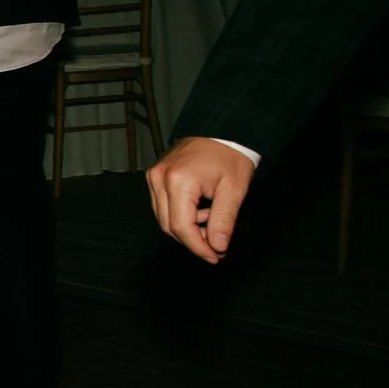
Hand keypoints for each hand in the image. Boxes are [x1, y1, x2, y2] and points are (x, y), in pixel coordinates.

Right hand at [147, 136, 254, 262]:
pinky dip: (179, 215)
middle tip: (216, 245)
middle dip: (192, 240)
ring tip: (211, 221)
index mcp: (179, 181)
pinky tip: (200, 210)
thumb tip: (217, 247)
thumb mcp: (234, 190)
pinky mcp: (155, 176)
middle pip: (168, 225)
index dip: (198, 247)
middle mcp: (160, 178)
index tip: (215, 257)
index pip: (181, 227)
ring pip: (163, 218)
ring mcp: (154, 176)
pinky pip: (162, 206)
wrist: (221, 130)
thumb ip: (224, 221)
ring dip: (186, 228)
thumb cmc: (230, 156)